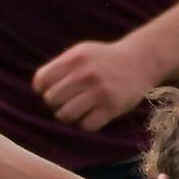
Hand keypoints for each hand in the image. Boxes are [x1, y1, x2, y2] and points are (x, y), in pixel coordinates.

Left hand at [33, 37, 161, 131]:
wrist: (140, 60)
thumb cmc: (104, 59)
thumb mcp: (81, 52)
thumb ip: (60, 67)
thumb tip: (38, 88)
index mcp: (75, 58)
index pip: (41, 81)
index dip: (42, 89)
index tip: (51, 89)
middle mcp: (85, 74)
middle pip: (51, 100)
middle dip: (55, 103)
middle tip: (67, 100)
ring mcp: (99, 91)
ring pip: (65, 115)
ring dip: (68, 116)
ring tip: (76, 110)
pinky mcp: (112, 107)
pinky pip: (86, 126)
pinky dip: (86, 124)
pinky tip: (92, 115)